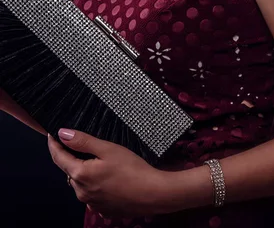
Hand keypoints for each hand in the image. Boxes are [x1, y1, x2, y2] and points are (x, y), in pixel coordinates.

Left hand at [47, 129, 168, 219]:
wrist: (153, 194)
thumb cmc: (132, 169)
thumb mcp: (107, 149)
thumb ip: (83, 141)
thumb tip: (62, 133)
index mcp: (80, 175)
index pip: (58, 157)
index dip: (53, 144)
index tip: (51, 133)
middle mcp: (81, 192)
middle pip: (69, 170)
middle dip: (70, 157)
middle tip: (78, 143)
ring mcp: (91, 202)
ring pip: (80, 183)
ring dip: (82, 171)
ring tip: (96, 159)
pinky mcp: (102, 208)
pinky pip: (91, 193)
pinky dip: (94, 183)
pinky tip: (107, 176)